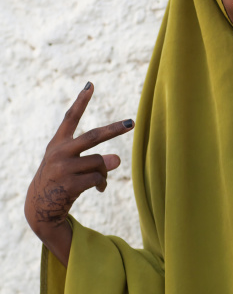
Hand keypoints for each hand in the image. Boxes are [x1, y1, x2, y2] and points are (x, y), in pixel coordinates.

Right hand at [25, 82, 134, 266]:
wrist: (39, 208)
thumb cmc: (58, 182)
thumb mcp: (70, 166)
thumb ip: (93, 159)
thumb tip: (117, 160)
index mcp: (57, 144)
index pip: (70, 118)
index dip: (81, 101)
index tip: (90, 85)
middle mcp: (59, 153)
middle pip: (93, 137)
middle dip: (114, 129)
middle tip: (132, 122)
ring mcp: (63, 168)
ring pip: (100, 162)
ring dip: (106, 171)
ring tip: (102, 181)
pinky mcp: (69, 184)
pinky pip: (98, 179)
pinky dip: (103, 183)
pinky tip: (100, 189)